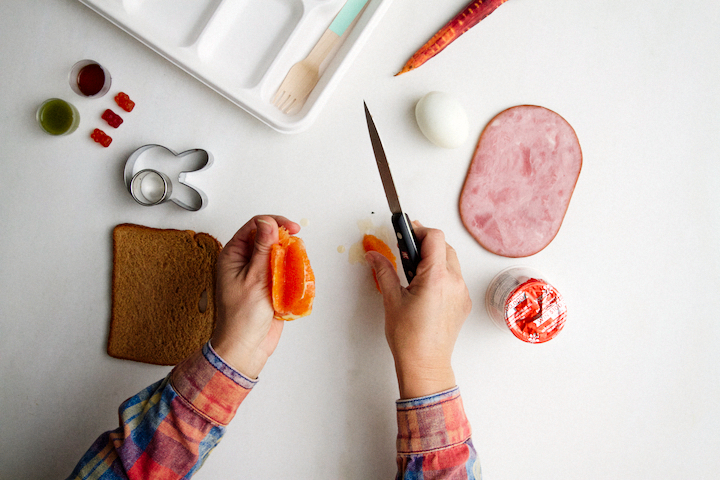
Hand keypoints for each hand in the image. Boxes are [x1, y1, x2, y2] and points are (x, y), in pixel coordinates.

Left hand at [211, 215, 299, 378]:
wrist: (245, 348)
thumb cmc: (242, 317)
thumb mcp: (254, 277)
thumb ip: (262, 248)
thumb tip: (267, 222)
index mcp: (232, 255)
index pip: (254, 226)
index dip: (274, 223)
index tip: (292, 228)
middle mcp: (243, 262)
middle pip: (267, 238)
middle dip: (284, 241)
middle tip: (295, 247)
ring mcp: (256, 274)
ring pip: (277, 254)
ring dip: (289, 258)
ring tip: (294, 267)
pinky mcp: (268, 286)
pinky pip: (283, 271)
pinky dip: (291, 272)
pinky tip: (294, 280)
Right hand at [365, 221, 471, 398]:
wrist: (426, 365)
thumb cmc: (409, 338)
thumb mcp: (391, 300)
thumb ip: (384, 271)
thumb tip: (374, 255)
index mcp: (436, 278)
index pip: (434, 237)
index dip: (418, 230)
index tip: (405, 231)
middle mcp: (454, 282)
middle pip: (444, 246)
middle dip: (425, 243)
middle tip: (405, 249)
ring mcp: (461, 292)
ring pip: (451, 261)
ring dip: (435, 257)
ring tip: (414, 269)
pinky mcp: (463, 302)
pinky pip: (455, 277)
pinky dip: (442, 273)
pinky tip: (425, 285)